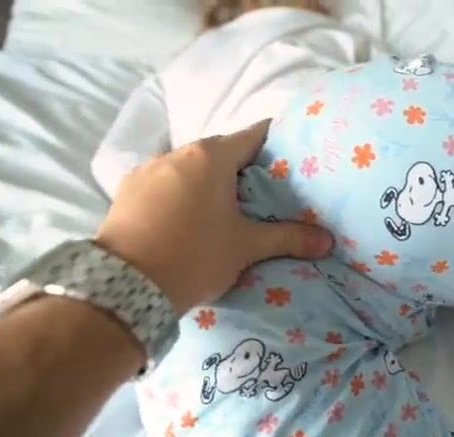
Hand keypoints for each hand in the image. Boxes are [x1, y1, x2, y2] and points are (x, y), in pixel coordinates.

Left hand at [95, 119, 332, 312]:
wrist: (127, 285)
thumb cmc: (195, 256)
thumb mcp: (245, 248)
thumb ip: (288, 238)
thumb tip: (327, 241)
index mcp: (212, 157)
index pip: (255, 134)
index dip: (276, 143)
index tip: (291, 157)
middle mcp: (178, 153)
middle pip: (219, 151)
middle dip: (240, 168)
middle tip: (262, 192)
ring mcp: (147, 170)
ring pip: (187, 167)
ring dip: (205, 182)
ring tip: (219, 210)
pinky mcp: (126, 190)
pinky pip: (162, 184)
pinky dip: (177, 194)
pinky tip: (182, 219)